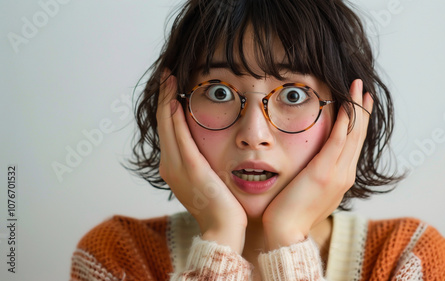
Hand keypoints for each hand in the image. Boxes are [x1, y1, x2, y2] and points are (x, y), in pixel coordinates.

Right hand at [156, 72, 246, 252]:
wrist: (223, 229)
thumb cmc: (221, 206)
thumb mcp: (208, 179)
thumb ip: (201, 161)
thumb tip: (205, 147)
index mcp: (173, 167)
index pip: (167, 130)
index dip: (166, 106)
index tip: (171, 87)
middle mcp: (169, 165)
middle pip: (162, 123)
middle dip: (164, 96)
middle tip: (167, 75)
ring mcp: (177, 167)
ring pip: (167, 125)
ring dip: (167, 100)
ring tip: (169, 79)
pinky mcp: (191, 168)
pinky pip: (180, 137)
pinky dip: (175, 117)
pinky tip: (175, 100)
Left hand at [262, 79, 372, 249]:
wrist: (286, 233)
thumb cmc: (292, 214)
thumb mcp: (311, 193)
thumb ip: (318, 177)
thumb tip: (315, 167)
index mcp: (342, 178)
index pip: (353, 144)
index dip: (358, 122)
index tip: (360, 104)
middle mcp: (345, 174)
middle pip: (358, 136)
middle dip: (362, 110)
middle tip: (364, 89)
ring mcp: (338, 173)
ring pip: (352, 134)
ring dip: (356, 108)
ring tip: (359, 87)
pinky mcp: (324, 171)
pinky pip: (338, 140)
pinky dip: (345, 120)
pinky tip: (347, 104)